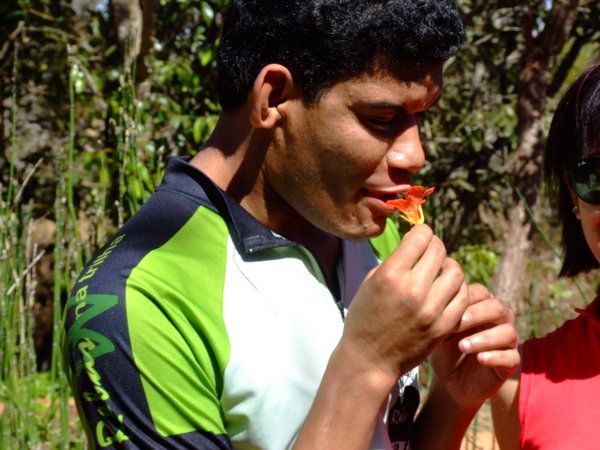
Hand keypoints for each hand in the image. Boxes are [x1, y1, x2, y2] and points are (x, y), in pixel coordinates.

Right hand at [339, 224, 469, 389]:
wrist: (369, 359)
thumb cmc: (365, 318)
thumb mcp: (370, 282)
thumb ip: (394, 261)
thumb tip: (414, 243)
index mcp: (391, 275)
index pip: (420, 236)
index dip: (421, 231)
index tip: (419, 236)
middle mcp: (413, 289)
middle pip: (439, 250)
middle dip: (434, 245)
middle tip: (430, 251)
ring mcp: (431, 309)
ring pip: (456, 272)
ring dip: (449, 266)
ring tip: (440, 271)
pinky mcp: (443, 326)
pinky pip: (462, 297)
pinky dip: (457, 289)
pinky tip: (446, 291)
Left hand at [429, 283, 519, 407]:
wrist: (448, 382)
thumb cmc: (444, 350)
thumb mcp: (440, 332)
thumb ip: (443, 315)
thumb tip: (438, 298)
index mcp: (481, 308)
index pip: (481, 292)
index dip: (465, 299)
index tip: (445, 310)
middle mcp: (498, 322)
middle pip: (498, 308)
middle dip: (476, 314)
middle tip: (455, 326)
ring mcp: (506, 342)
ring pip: (508, 332)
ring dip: (485, 338)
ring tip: (463, 347)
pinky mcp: (510, 363)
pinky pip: (512, 357)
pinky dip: (496, 356)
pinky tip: (480, 359)